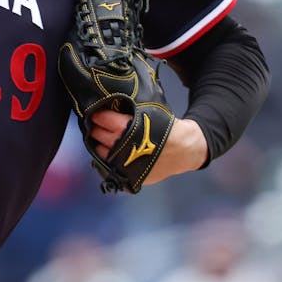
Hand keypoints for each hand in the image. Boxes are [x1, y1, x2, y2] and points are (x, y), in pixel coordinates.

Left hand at [88, 111, 206, 186]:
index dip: (98, 115)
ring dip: (100, 144)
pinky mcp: (127, 175)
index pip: (101, 119)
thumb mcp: (147, 112)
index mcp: (125, 127)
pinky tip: (112, 152)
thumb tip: (109, 107)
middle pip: (97, 135)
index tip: (97, 114)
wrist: (184, 150)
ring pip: (100, 152)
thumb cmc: (166, 128)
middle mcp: (120, 146)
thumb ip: (128, 112)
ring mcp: (123, 163)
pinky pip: (109, 166)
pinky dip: (108, 158)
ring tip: (104, 139)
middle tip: (99, 125)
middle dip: (97, 128)